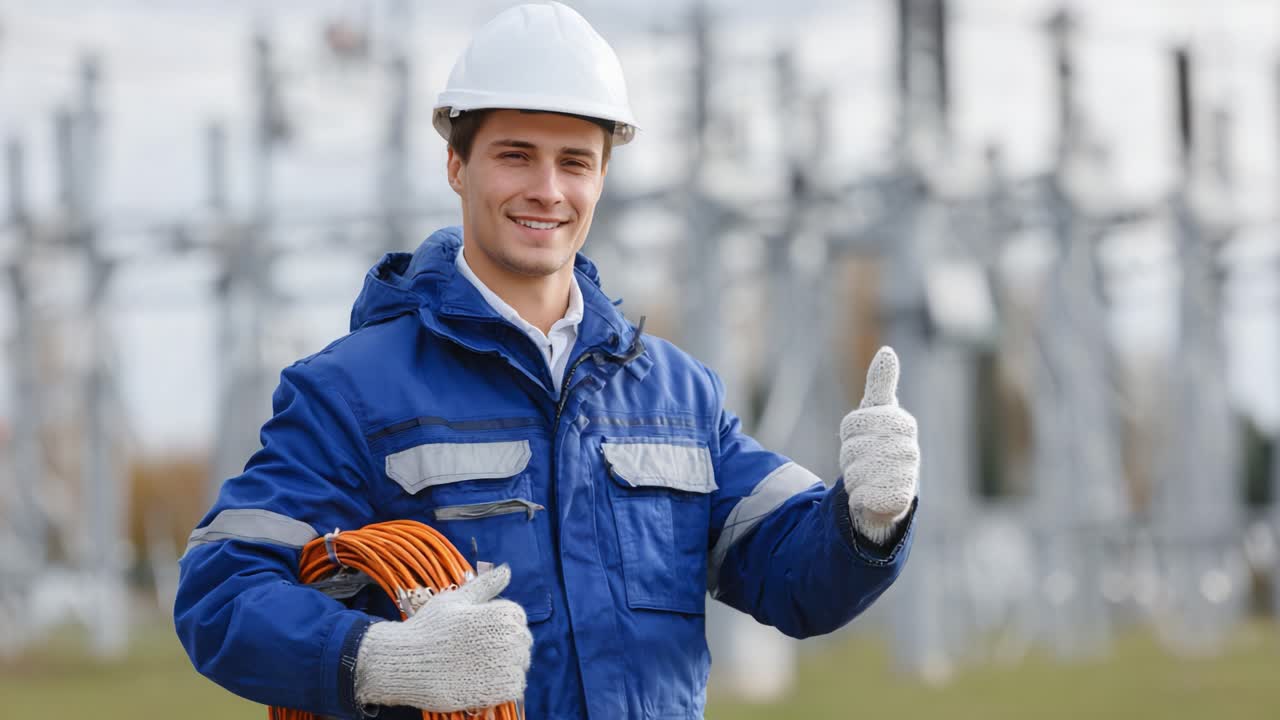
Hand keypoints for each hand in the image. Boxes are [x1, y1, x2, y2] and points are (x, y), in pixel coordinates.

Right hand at [354, 564, 532, 711]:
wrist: (404, 661)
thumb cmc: (428, 628)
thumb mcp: (456, 599)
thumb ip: (486, 586)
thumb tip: (507, 570)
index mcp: (500, 613)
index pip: (518, 618)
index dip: (501, 626)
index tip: (481, 633)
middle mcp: (507, 637)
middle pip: (523, 643)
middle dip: (505, 647)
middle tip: (477, 653)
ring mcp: (503, 664)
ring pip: (520, 666)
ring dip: (506, 668)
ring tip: (479, 667)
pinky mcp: (496, 689)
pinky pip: (515, 687)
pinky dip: (505, 687)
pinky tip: (484, 681)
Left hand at [838, 346, 918, 544]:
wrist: (888, 494)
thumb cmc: (880, 447)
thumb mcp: (877, 413)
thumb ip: (881, 384)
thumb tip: (888, 351)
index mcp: (902, 424)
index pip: (854, 422)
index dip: (851, 432)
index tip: (862, 435)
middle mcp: (909, 448)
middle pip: (852, 447)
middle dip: (849, 455)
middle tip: (863, 460)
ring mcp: (907, 475)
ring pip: (853, 471)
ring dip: (852, 477)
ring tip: (868, 478)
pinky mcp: (899, 501)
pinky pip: (861, 493)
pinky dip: (858, 496)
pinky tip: (871, 495)